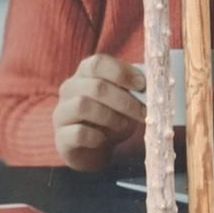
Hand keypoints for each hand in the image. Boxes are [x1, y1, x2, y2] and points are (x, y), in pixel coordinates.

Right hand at [53, 54, 145, 171]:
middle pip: (95, 87)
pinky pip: (78, 133)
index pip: (98, 63)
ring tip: (123, 125)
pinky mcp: (61, 137)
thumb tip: (152, 86)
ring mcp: (61, 113)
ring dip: (111, 117)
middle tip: (143, 112)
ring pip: (83, 106)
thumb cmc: (111, 119)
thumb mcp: (123, 100)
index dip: (122, 72)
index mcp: (84, 74)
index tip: (142, 85)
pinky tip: (103, 140)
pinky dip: (96, 137)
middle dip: (124, 100)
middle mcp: (69, 89)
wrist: (92, 149)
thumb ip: (132, 89)